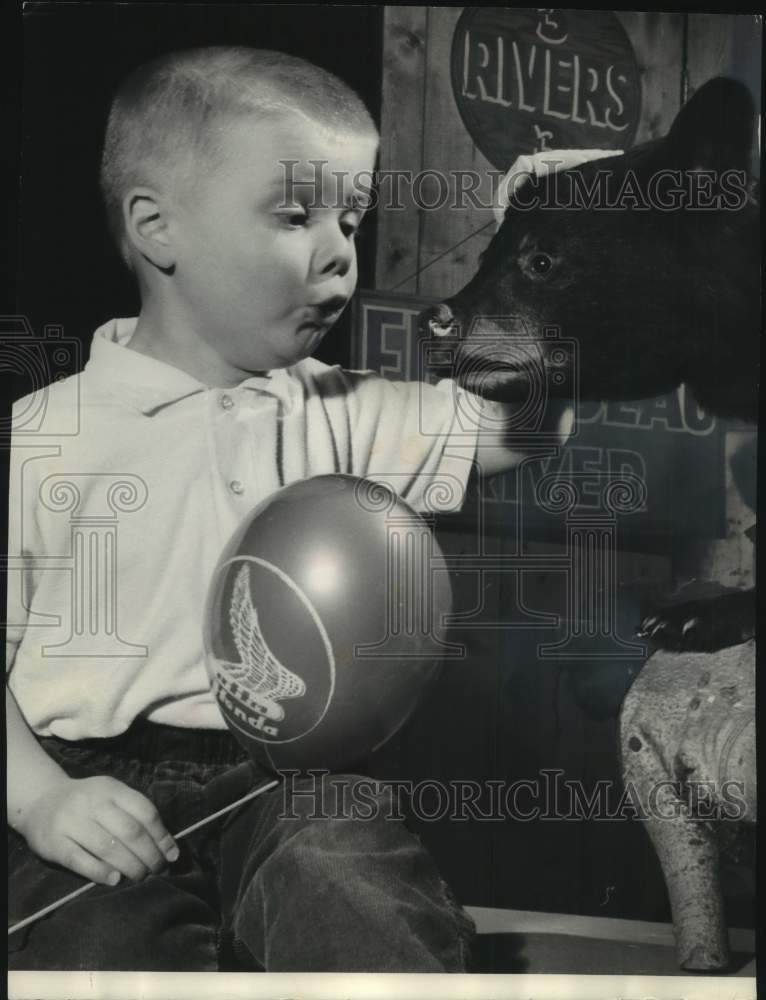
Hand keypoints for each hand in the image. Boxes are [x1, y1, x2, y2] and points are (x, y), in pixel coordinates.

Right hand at [16, 772, 179, 885]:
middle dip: (149, 855)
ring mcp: (71, 821)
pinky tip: (115, 880)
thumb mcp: (111, 796)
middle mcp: (92, 802)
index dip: (162, 836)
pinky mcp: (53, 843)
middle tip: (158, 870)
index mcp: (111, 788)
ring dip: (130, 866)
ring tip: (141, 877)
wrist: (40, 800)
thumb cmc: (86, 803)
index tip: (172, 855)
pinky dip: (100, 872)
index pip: (144, 812)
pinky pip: (80, 860)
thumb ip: (135, 814)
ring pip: (108, 847)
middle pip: (130, 831)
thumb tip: (166, 846)